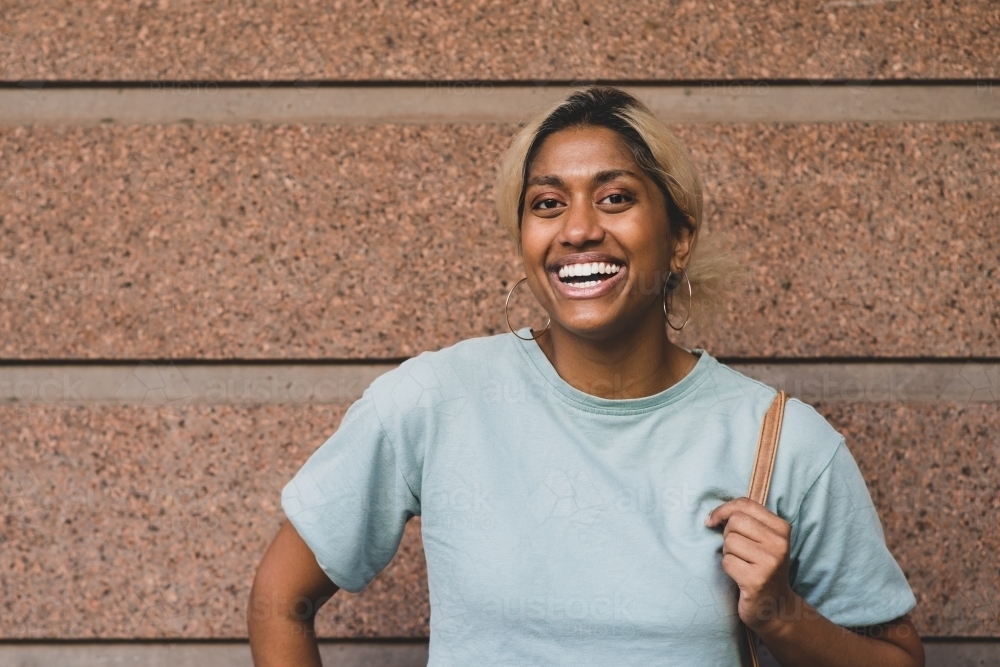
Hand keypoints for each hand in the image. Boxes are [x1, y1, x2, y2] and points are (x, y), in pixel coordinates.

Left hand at [705, 497, 797, 633]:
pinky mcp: (756, 580)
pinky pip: (727, 562)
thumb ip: (746, 520)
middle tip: (738, 550)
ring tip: (742, 564)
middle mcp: (779, 543)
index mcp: (781, 528)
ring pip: (729, 542)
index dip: (723, 509)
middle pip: (734, 522)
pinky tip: (740, 576)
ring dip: (728, 553)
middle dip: (727, 534)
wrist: (775, 606)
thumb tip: (712, 515)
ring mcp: (770, 562)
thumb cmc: (762, 567)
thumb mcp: (762, 540)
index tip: (713, 520)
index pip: (745, 504)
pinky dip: (727, 568)